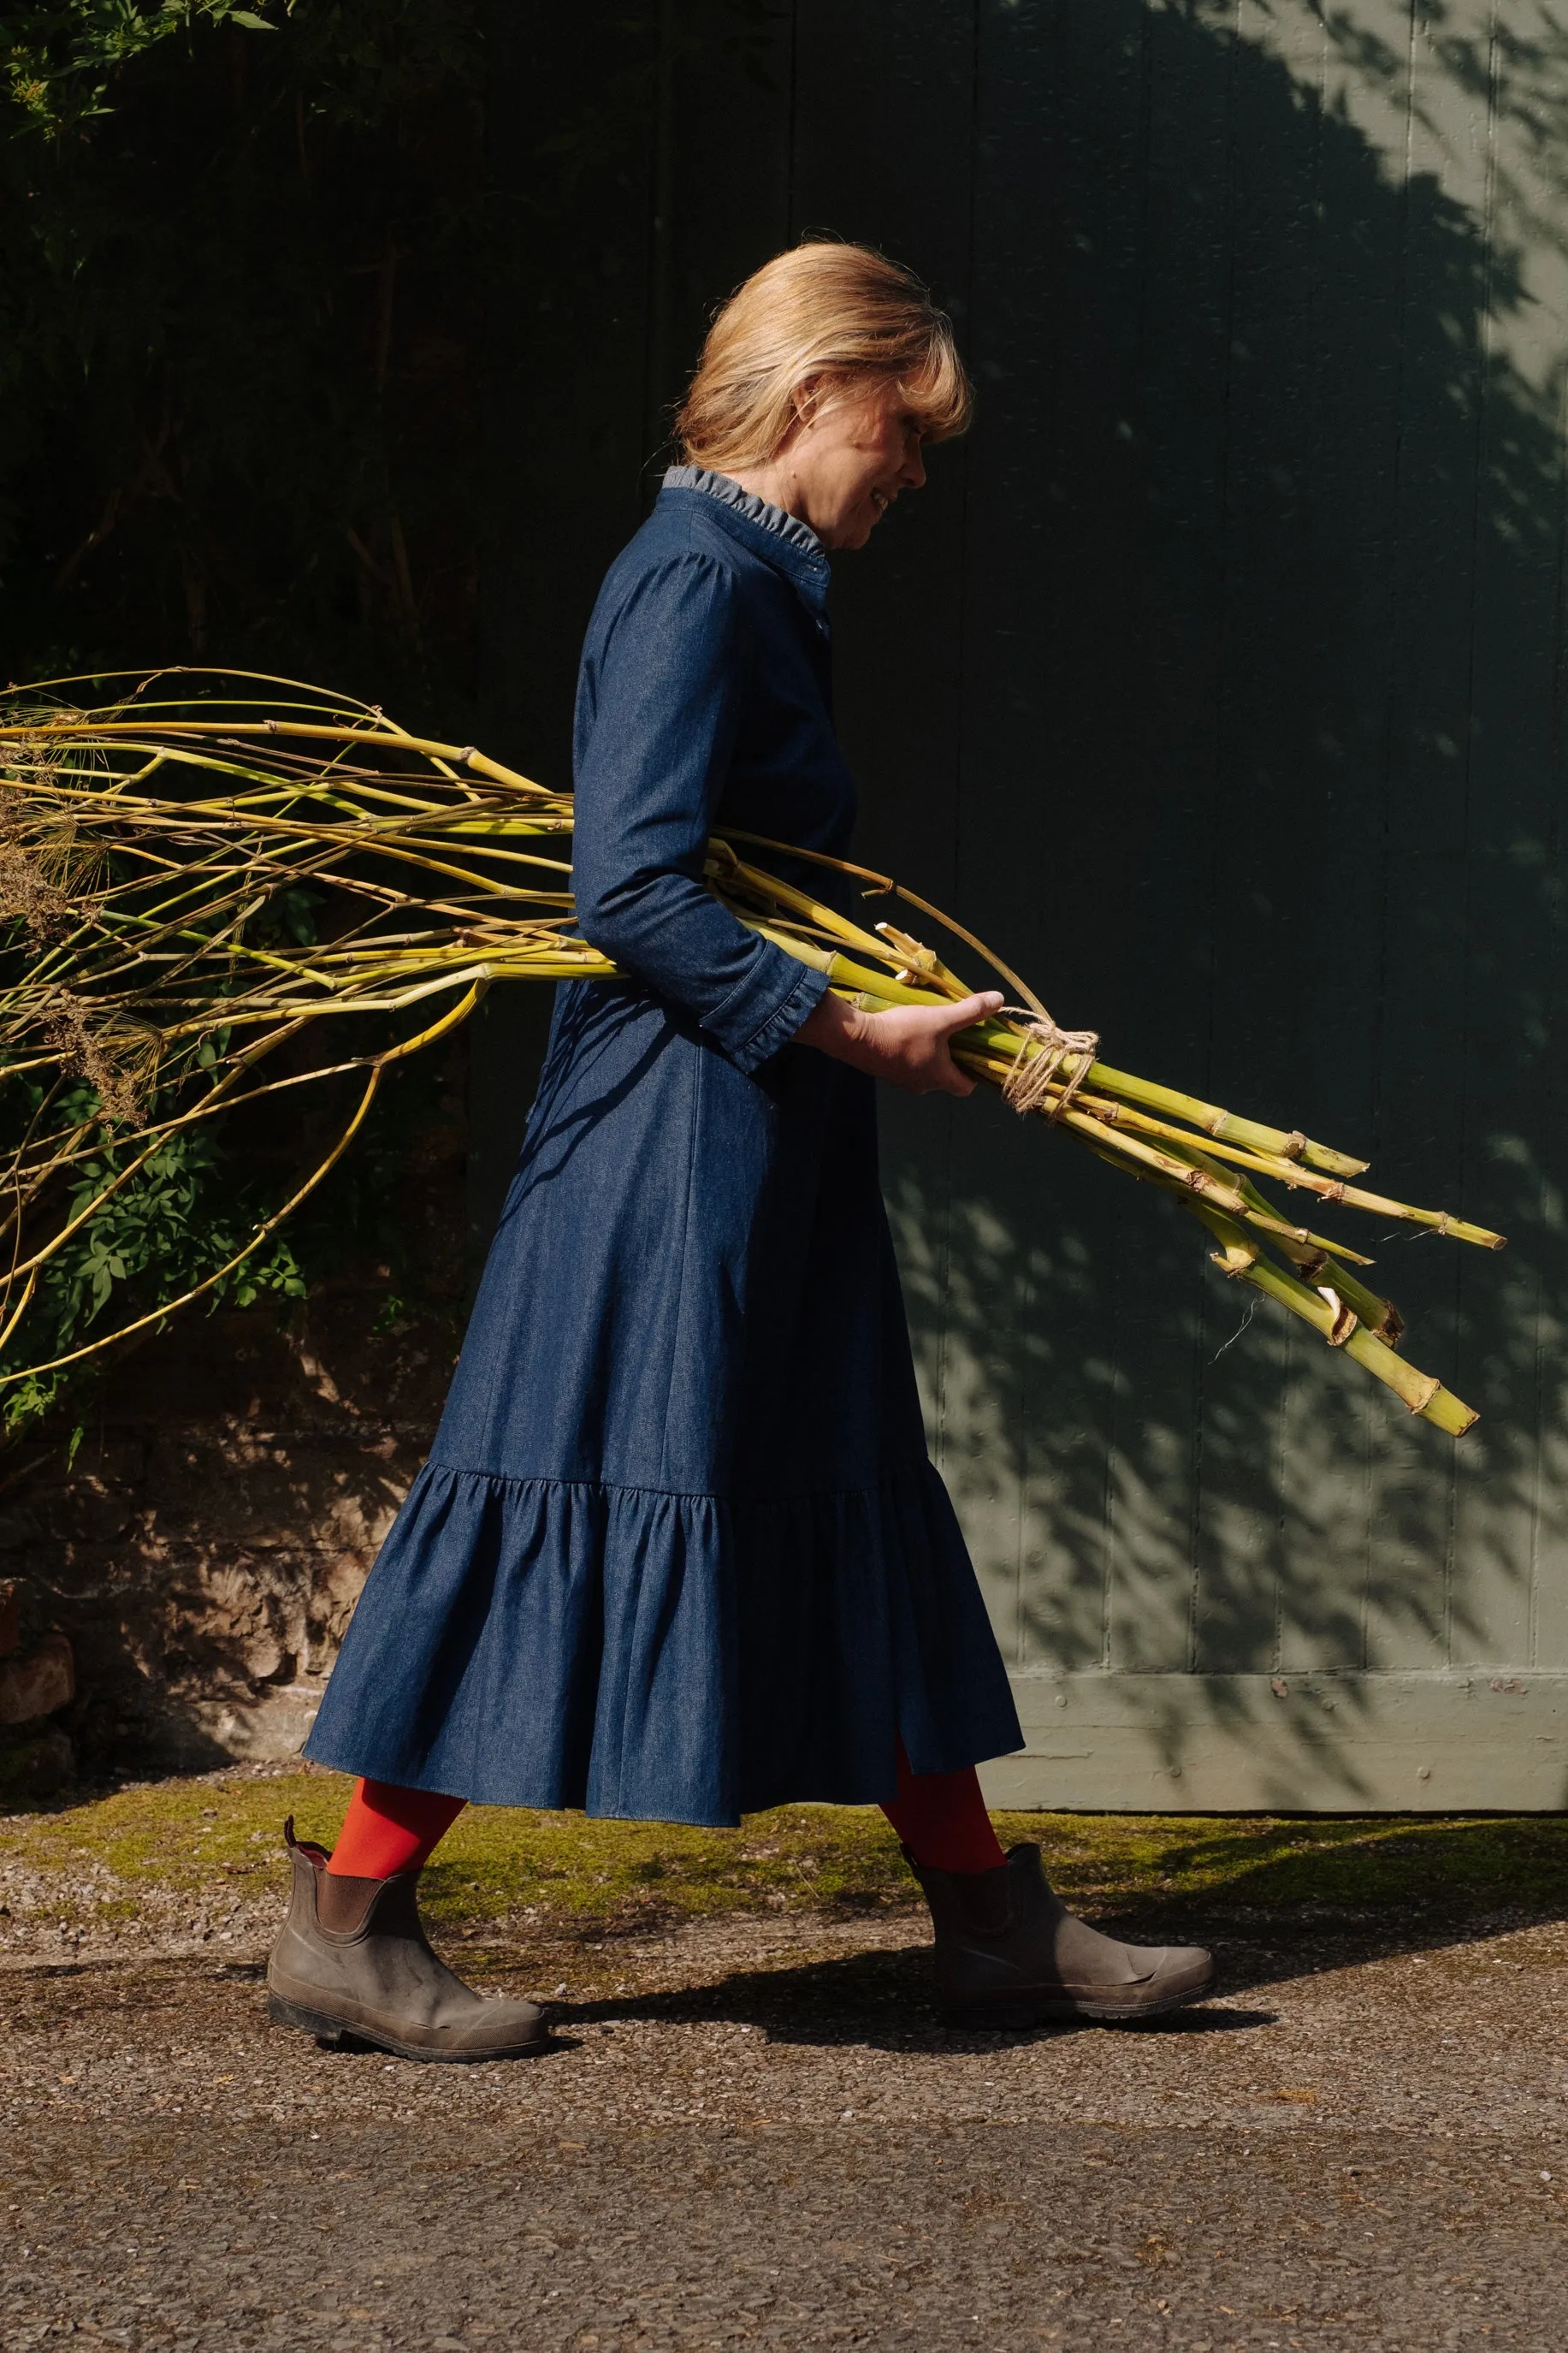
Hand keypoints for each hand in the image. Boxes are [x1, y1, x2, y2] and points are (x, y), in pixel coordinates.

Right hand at [796, 988, 1004, 1096]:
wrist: (856, 1038)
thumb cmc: (903, 1032)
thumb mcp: (940, 1018)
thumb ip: (970, 1011)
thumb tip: (1000, 1000)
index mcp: (940, 1078)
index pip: (967, 1087)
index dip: (976, 1073)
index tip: (977, 1053)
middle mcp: (923, 1086)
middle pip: (947, 1078)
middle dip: (953, 1059)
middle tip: (956, 1036)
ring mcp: (903, 1081)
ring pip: (926, 1071)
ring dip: (931, 1055)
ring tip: (931, 1032)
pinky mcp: (887, 1073)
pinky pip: (908, 1066)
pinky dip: (913, 1053)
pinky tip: (908, 1035)